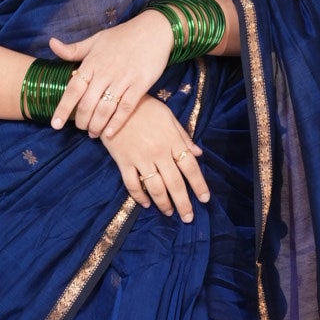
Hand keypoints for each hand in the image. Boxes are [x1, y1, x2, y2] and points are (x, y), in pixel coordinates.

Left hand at [47, 10, 174, 139]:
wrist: (154, 30)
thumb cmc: (123, 35)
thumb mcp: (96, 39)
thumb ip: (74, 49)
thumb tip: (52, 44)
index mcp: (92, 62)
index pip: (73, 89)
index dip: (63, 108)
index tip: (56, 124)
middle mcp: (105, 72)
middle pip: (87, 104)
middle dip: (82, 121)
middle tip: (81, 128)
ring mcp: (123, 79)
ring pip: (105, 109)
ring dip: (97, 125)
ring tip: (93, 133)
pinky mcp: (140, 84)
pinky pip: (125, 108)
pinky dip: (116, 122)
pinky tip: (110, 133)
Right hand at [97, 95, 209, 220]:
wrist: (114, 103)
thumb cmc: (144, 107)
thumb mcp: (168, 116)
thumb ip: (183, 136)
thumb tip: (198, 153)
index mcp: (172, 141)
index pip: (190, 167)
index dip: (199, 185)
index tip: (205, 199)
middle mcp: (159, 152)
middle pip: (175, 183)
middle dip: (183, 203)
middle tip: (188, 217)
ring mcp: (140, 158)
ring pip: (155, 187)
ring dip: (163, 203)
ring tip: (169, 213)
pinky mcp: (123, 161)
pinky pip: (132, 184)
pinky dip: (139, 196)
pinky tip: (146, 204)